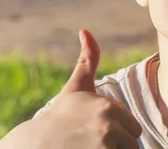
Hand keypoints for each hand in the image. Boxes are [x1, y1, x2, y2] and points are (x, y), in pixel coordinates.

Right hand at [0, 29, 141, 148]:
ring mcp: (103, 145)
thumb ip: (88, 60)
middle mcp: (108, 125)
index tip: (93, 133)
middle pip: (132, 144)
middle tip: (92, 145)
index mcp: (108, 107)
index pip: (134, 129)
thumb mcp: (75, 89)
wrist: (33, 146)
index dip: (116, 134)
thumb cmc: (58, 119)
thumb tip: (85, 30)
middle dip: (117, 147)